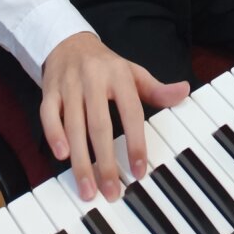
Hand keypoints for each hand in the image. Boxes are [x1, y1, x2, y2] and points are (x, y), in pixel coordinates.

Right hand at [41, 32, 189, 201]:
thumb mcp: (133, 73)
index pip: (131, 112)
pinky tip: (61, 156)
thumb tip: (184, 91)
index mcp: (119, 74)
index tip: (139, 172)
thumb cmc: (105, 65)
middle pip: (100, 124)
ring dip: (81, 161)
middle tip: (111, 192)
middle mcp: (94, 78)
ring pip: (74, 125)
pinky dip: (54, 135)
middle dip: (105, 161)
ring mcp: (70, 85)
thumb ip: (156, 89)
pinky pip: (49, 114)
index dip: (136, 143)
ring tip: (88, 189)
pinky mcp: (49, 91)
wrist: (69, 41)